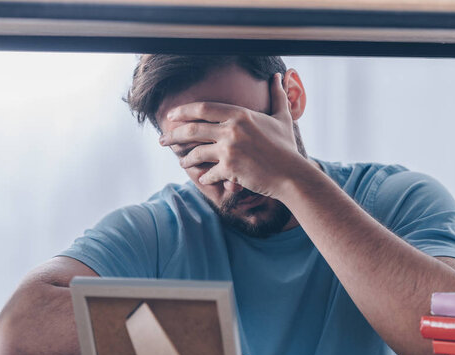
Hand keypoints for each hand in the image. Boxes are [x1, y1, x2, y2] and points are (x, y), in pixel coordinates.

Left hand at [159, 73, 307, 198]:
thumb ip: (277, 95)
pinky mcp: (229, 169)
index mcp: (239, 115)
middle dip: (173, 135)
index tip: (171, 116)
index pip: (203, 108)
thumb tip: (277, 77)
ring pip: (196, 153)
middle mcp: (231, 130)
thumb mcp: (282, 118)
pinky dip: (205, 177)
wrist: (292, 174)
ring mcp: (229, 150)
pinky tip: (203, 179)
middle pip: (192, 129)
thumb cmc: (286, 147)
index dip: (183, 111)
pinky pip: (208, 173)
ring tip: (182, 162)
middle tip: (162, 140)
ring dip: (186, 158)